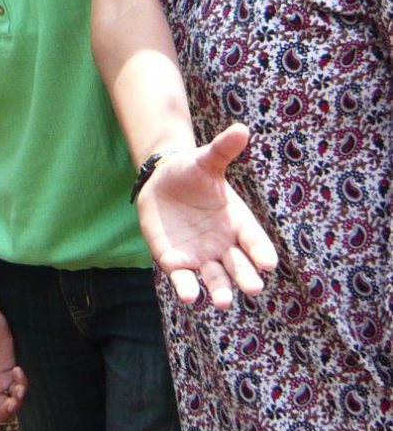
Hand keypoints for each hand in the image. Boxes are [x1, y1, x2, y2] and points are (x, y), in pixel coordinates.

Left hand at [137, 123, 277, 309]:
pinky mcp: (177, 263)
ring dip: (220, 290)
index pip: (254, 240)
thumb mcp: (206, 160)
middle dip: (245, 276)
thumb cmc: (191, 172)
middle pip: (239, 265)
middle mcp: (223, 244)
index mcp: (237, 221)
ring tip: (224, 302)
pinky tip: (189, 296)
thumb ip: (222, 150)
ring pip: (215, 278)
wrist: (162, 182)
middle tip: (254, 288)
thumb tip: (241, 129)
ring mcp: (201, 256)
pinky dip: (187, 288)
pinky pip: (184, 279)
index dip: (261, 251)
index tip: (268, 263)